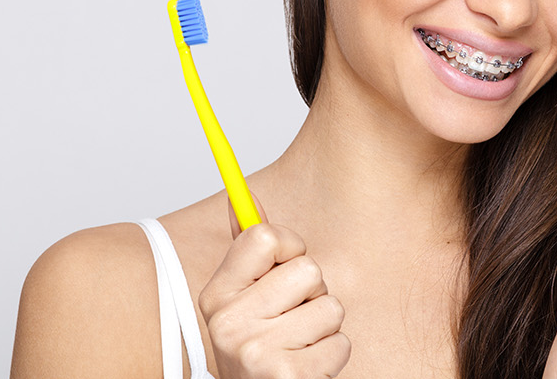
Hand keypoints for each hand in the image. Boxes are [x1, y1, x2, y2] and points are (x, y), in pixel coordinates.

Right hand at [196, 196, 349, 378]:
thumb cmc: (258, 348)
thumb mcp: (244, 300)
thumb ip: (249, 251)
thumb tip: (244, 195)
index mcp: (217, 296)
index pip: (267, 236)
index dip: (291, 248)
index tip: (284, 268)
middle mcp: (229, 323)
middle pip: (308, 270)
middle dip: (312, 294)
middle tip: (292, 319)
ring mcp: (256, 352)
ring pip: (330, 306)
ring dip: (324, 327)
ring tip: (300, 344)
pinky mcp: (287, 377)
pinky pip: (340, 342)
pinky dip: (332, 355)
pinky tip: (308, 365)